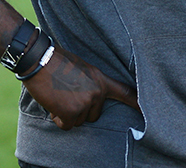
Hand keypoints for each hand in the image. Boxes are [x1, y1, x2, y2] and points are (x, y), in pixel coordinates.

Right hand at [23, 46, 139, 129]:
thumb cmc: (57, 62)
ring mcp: (85, 103)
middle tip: (67, 94)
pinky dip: (58, 118)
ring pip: (78, 120)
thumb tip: (91, 98)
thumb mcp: (82, 68)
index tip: (145, 111)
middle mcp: (97, 92)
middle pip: (94, 114)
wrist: (40, 60)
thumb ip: (91, 83)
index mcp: (101, 79)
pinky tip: (54, 104)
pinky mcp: (71, 112)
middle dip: (80, 109)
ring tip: (59, 96)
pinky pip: (67, 125)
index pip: (124, 92)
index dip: (136, 103)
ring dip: (67, 113)